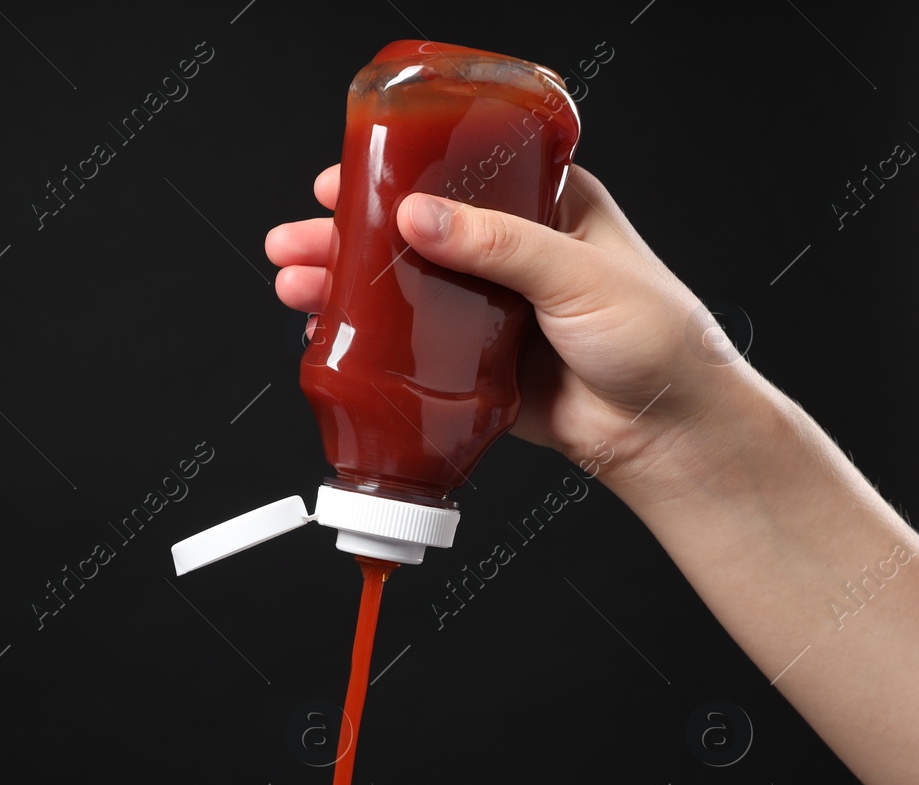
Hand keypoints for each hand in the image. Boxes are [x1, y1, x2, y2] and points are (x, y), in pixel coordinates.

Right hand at [266, 164, 742, 483]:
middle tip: (298, 240)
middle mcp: (509, 254)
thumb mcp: (578, 270)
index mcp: (545, 208)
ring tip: (295, 286)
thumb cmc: (656, 338)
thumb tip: (420, 215)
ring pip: (402, 291)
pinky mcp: (472, 364)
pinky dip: (367, 343)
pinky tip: (330, 335)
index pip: (458, 174)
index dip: (395, 173)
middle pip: (411, 234)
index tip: (342, 179)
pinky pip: (410, 349)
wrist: (667, 432)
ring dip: (345, 288)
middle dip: (347, 237)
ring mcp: (487, 311)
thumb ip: (498, 243)